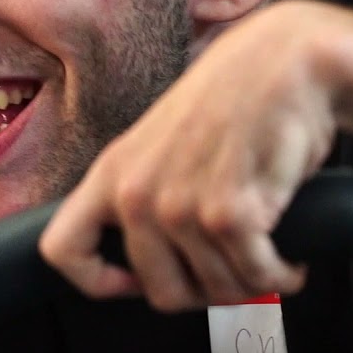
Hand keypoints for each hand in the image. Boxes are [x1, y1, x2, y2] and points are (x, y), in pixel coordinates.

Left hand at [42, 1, 349, 311]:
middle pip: (160, 293)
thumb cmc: (235, 98)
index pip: (64, 249)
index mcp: (112, 172)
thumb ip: (146, 191)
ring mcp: (179, 206)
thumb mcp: (162, 141)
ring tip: (267, 251)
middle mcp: (136, 193)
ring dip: (251, 281)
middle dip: (205, 291)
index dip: (98, 280)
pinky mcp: (229, 214)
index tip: (134, 283)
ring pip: (216, 291)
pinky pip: (256, 279)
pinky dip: (281, 277)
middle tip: (232, 268)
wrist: (286, 59)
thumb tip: (154, 257)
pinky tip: (288, 259)